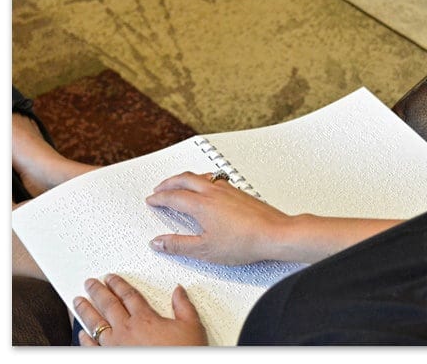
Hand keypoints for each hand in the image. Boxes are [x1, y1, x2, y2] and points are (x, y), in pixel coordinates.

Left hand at [73, 274, 206, 345]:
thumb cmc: (183, 353)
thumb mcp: (191, 326)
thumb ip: (184, 306)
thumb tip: (179, 291)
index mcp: (145, 319)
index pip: (128, 295)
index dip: (118, 284)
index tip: (111, 278)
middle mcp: (126, 330)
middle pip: (108, 305)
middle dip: (97, 291)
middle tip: (90, 283)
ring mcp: (115, 346)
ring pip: (95, 324)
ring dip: (85, 310)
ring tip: (78, 301)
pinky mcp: (109, 358)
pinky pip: (92, 348)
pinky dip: (85, 340)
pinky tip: (81, 334)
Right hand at [146, 171, 292, 264]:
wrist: (275, 234)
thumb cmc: (245, 242)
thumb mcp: (205, 250)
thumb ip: (179, 245)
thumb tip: (158, 242)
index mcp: (202, 205)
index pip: (173, 197)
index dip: (159, 198)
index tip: (151, 199)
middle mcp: (214, 192)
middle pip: (185, 179)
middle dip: (169, 182)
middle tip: (159, 187)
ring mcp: (228, 190)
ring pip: (201, 176)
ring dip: (185, 178)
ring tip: (180, 183)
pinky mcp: (240, 192)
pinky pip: (215, 179)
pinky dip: (203, 179)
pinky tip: (209, 187)